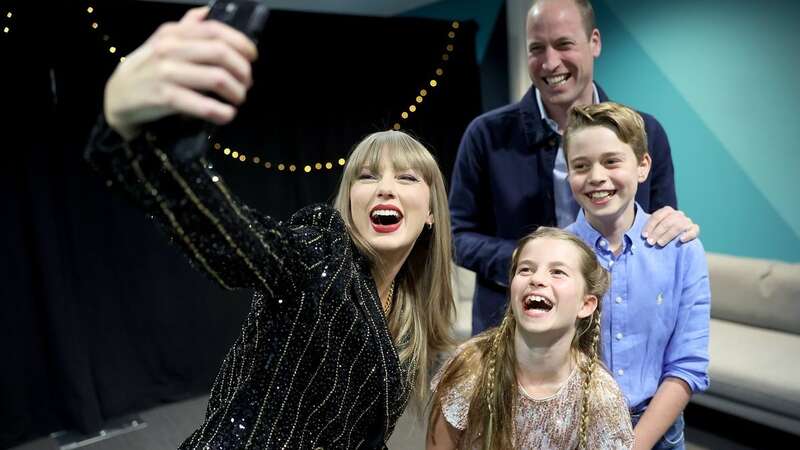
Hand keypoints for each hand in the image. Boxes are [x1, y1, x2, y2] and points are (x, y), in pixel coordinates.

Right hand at [103, 7, 257, 139]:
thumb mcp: (163, 42)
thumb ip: (186, 28)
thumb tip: (206, 12)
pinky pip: (203, 105)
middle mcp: (170, 49)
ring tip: (238, 100)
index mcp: (173, 33)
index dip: (241, 43)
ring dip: (236, 92)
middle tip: (247, 83)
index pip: (215, 30)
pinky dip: (221, 112)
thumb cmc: (148, 69)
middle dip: (242, 70)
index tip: (252, 57)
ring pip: (217, 78)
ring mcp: (167, 73)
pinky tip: (226, 115)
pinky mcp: (164, 98)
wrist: (117, 95)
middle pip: (221, 53)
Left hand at [642, 206, 699, 246]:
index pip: (657, 216)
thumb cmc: (660, 234)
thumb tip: (638, 235)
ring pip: (679, 226)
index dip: (650, 226)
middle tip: (650, 242)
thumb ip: (648, 229)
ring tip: (660, 243)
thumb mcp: (653, 228)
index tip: (644, 236)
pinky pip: (694, 230)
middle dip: (657, 232)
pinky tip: (681, 240)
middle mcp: (678, 214)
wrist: (675, 239)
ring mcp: (687, 221)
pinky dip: (688, 235)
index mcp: (667, 211)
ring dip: (668, 235)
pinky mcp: (694, 229)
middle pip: (668, 221)